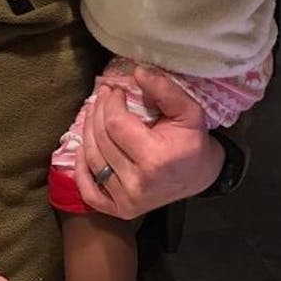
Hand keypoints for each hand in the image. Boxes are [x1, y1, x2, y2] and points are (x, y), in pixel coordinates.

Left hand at [74, 65, 223, 219]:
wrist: (199, 175)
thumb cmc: (192, 140)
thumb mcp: (188, 109)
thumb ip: (164, 89)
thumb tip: (136, 70)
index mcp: (154, 159)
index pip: (115, 124)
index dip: (111, 102)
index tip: (116, 89)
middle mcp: (137, 184)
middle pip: (101, 139)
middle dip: (98, 110)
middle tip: (103, 94)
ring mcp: (126, 200)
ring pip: (92, 159)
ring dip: (88, 131)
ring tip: (94, 111)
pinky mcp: (120, 210)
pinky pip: (89, 189)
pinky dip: (80, 168)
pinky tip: (84, 146)